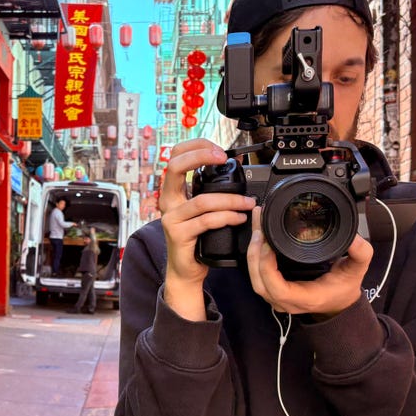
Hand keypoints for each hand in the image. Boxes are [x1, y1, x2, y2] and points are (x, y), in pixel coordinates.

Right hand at [158, 139, 256, 319]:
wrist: (187, 269)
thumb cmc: (196, 238)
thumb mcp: (201, 210)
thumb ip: (211, 191)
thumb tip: (234, 167)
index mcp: (173, 191)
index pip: (175, 156)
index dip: (195, 147)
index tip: (217, 150)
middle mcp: (168, 201)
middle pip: (175, 167)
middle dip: (201, 156)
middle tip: (222, 158)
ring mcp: (171, 219)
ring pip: (202, 200)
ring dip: (230, 199)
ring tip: (248, 203)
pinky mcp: (179, 236)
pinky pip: (206, 221)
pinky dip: (226, 217)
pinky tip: (238, 218)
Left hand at [246, 207, 372, 317]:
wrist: (339, 303)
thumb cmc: (344, 288)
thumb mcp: (357, 270)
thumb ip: (360, 253)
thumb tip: (355, 239)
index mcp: (306, 297)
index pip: (277, 289)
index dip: (267, 267)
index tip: (268, 244)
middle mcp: (288, 301)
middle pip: (260, 282)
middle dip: (255, 254)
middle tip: (260, 227)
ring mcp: (278, 298)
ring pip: (256, 279)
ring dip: (253, 253)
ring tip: (257, 226)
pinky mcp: (273, 290)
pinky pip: (258, 275)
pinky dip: (255, 255)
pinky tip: (258, 236)